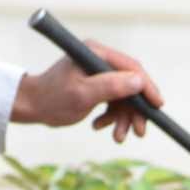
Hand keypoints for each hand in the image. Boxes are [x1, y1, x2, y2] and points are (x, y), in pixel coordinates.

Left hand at [11, 41, 163, 143]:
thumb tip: (139, 81)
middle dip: (135, 110)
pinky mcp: (95, 85)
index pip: (131, 67)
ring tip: (117, 137)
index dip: (147, 86)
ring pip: (123, 96)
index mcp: (95, 53)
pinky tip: (98, 126)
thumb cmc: (52, 98)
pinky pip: (113, 102)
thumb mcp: (83, 94)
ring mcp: (97, 72)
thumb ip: (111, 86)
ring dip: (123, 118)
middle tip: (138, 132)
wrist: (32, 107)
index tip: (157, 105)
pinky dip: (111, 117)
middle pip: (130, 84)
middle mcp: (98, 59)